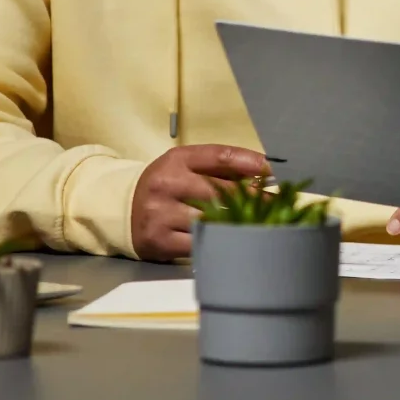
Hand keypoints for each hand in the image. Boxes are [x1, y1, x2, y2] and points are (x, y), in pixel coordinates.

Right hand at [129, 144, 271, 261]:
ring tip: (263, 223)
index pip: (219, 157)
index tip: (273, 171)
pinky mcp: (161, 241)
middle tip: (277, 203)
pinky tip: (238, 240)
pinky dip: (221, 241)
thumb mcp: (184, 165)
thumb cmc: (165, 186)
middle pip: (220, 191)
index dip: (250, 163)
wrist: (121, 210)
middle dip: (254, 197)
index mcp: (176, 160)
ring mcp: (162, 214)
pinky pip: (200, 242)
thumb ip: (218, 166)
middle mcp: (167, 185)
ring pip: (212, 219)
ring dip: (240, 222)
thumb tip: (263, 171)